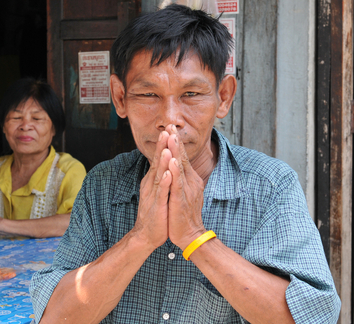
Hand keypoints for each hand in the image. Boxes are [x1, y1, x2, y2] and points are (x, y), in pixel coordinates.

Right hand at [131, 131, 171, 250]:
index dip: (163, 144)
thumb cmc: (155, 213)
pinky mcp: (157, 206)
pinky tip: (168, 174)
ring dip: (162, 161)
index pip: (158, 159)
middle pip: (157, 162)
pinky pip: (161, 192)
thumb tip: (164, 164)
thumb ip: (160, 177)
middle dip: (162, 146)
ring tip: (166, 147)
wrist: (146, 234)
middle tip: (166, 130)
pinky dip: (164, 183)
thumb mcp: (158, 191)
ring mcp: (153, 194)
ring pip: (158, 175)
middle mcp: (151, 184)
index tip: (169, 130)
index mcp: (153, 180)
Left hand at [165, 125, 205, 250]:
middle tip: (170, 125)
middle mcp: (190, 182)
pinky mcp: (181, 200)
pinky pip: (178, 185)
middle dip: (176, 141)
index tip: (170, 128)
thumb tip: (178, 165)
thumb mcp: (184, 191)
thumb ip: (182, 178)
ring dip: (176, 152)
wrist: (190, 235)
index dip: (176, 142)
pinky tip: (172, 163)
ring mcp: (186, 191)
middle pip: (182, 158)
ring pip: (181, 168)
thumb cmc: (185, 214)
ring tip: (171, 137)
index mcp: (189, 179)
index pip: (182, 157)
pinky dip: (175, 173)